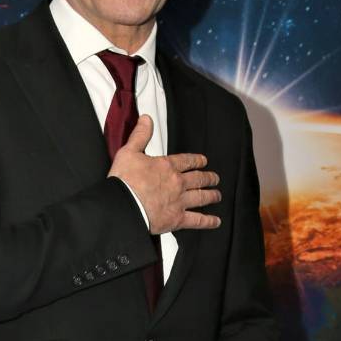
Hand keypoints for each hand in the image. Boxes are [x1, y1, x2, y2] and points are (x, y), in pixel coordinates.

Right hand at [108, 115, 220, 234]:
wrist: (123, 205)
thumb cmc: (124, 180)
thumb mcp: (129, 152)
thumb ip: (140, 135)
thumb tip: (147, 119)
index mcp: (167, 166)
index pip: (187, 161)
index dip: (197, 160)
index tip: (203, 161)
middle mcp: (177, 183)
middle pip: (198, 179)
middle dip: (208, 177)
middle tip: (215, 178)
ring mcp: (180, 201)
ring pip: (202, 197)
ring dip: (212, 195)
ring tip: (217, 195)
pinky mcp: (177, 219)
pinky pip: (197, 220)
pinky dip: (208, 221)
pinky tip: (216, 221)